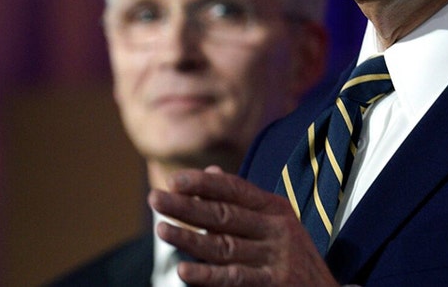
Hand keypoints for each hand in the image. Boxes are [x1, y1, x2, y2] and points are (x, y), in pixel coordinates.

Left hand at [149, 166, 340, 286]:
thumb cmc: (292, 255)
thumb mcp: (275, 222)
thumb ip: (243, 201)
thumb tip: (211, 172)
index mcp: (276, 208)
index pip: (235, 190)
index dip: (204, 184)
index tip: (175, 180)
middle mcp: (277, 229)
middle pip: (224, 215)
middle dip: (187, 206)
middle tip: (155, 198)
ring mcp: (275, 258)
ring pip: (224, 246)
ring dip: (190, 238)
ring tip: (162, 229)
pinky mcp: (273, 284)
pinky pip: (234, 278)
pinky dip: (208, 275)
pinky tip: (184, 271)